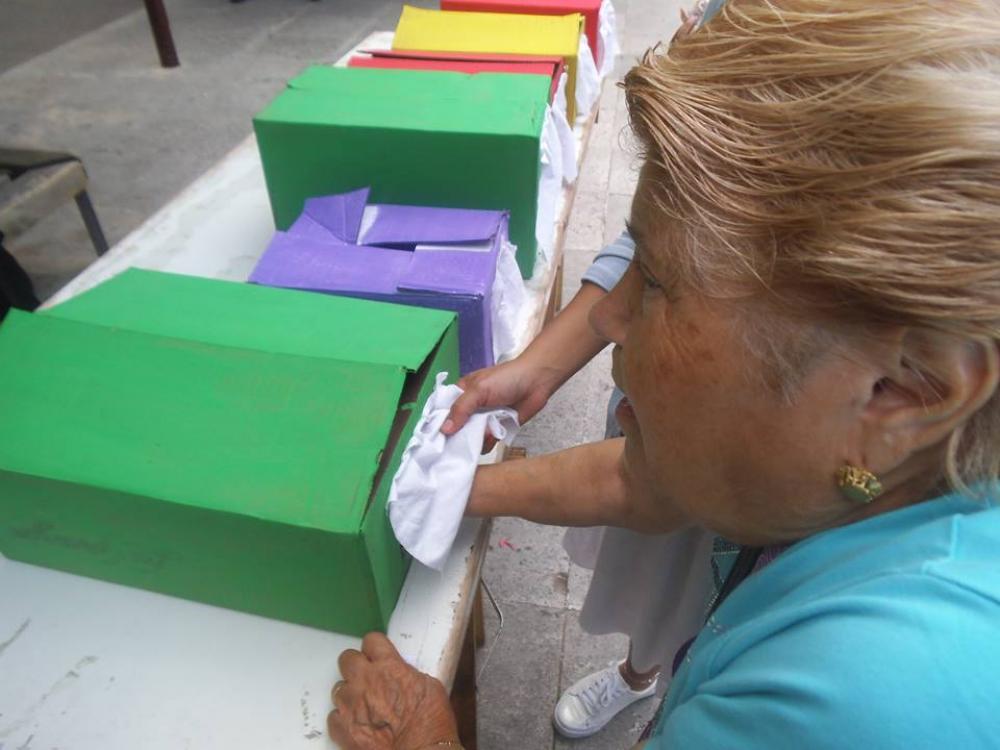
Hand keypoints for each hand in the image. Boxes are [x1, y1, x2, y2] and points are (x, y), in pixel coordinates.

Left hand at [327, 633, 458, 749]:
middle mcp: (364, 681)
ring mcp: (350, 705)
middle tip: (367, 676)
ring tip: (364, 705)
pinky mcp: (342, 729)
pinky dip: (343, 719)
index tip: (378, 654)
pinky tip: (357, 723)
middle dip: (356, 665)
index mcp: (388, 666)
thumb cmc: (429, 723)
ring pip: (338, 688)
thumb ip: (408, 674)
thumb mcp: (430, 686)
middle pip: (346, 659)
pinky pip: (334, 717)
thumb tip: (403, 675)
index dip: (375, 648)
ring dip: (350, 693)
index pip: (371, 640)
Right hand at [440, 358, 559, 449]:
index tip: (432, 439)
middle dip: (455, 436)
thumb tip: (444, 429)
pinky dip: (488, 442)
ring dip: (473, 440)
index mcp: (461, 393)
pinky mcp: (497, 429)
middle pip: (455, 428)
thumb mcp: (479, 390)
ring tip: (478, 438)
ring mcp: (483, 419)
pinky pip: (486, 442)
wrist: (537, 382)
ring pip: (470, 437)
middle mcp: (470, 408)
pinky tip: (492, 437)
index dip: (437, 424)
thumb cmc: (507, 378)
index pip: (442, 410)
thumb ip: (461, 408)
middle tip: (453, 447)